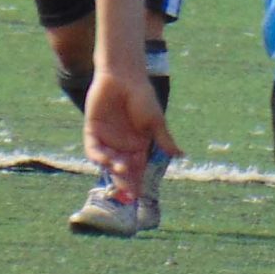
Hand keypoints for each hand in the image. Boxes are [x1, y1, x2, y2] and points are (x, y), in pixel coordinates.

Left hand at [84, 69, 178, 199]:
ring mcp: (107, 139)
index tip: (139, 196)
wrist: (123, 78)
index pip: (138, 168)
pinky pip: (94, 149)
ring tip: (122, 171)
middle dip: (124, 182)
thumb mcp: (156, 121)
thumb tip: (181, 156)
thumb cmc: (142, 97)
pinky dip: (100, 157)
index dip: (138, 181)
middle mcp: (122, 145)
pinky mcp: (92, 131)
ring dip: (114, 169)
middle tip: (128, 194)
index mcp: (139, 144)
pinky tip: (108, 160)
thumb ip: (164, 140)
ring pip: (108, 161)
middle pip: (122, 169)